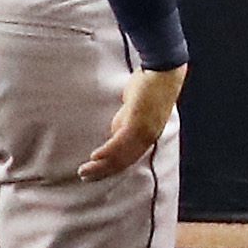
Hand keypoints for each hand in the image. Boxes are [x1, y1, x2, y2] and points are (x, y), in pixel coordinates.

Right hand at [80, 63, 184, 181]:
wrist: (162, 71)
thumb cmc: (149, 86)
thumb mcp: (134, 109)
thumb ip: (125, 121)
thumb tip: (115, 132)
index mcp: (150, 134)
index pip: (130, 157)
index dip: (113, 167)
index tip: (98, 172)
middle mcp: (149, 136)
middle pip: (124, 161)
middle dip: (104, 171)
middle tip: (86, 177)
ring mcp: (144, 131)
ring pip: (121, 155)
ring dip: (101, 165)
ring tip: (85, 172)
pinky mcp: (137, 122)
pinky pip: (120, 142)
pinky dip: (107, 152)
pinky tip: (95, 157)